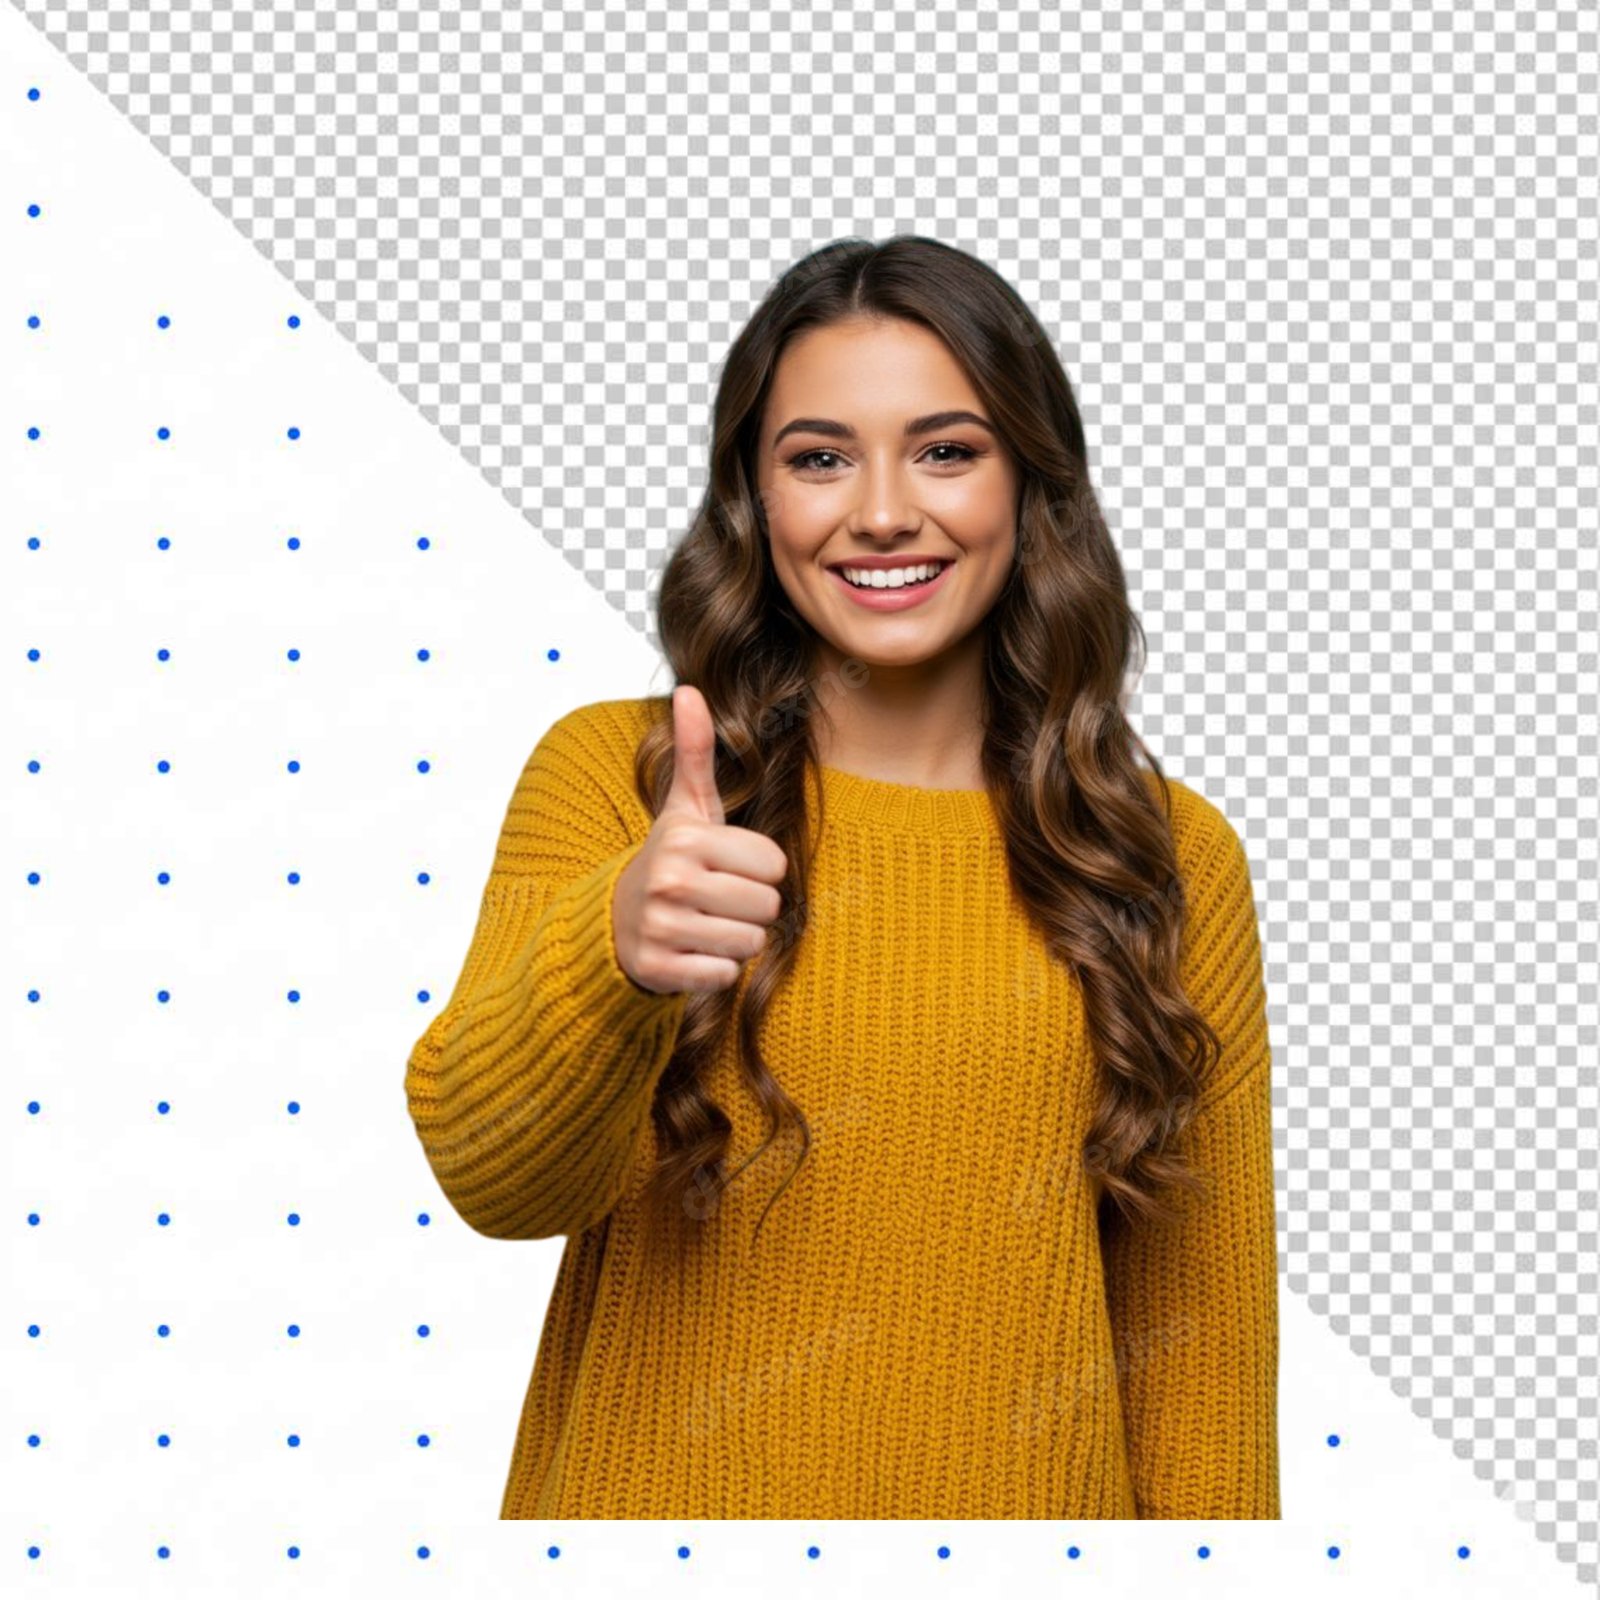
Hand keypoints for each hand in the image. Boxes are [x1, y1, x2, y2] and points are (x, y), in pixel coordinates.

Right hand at [612, 685, 788, 994]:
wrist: (615, 920)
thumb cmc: (670, 860)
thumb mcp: (684, 807)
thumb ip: (695, 751)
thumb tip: (691, 689)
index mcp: (685, 840)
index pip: (774, 864)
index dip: (759, 870)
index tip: (727, 868)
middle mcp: (670, 881)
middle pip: (767, 906)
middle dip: (751, 908)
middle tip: (718, 901)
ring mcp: (661, 928)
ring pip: (749, 943)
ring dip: (735, 940)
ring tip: (706, 924)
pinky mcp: (659, 969)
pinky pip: (725, 976)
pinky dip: (715, 969)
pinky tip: (691, 951)